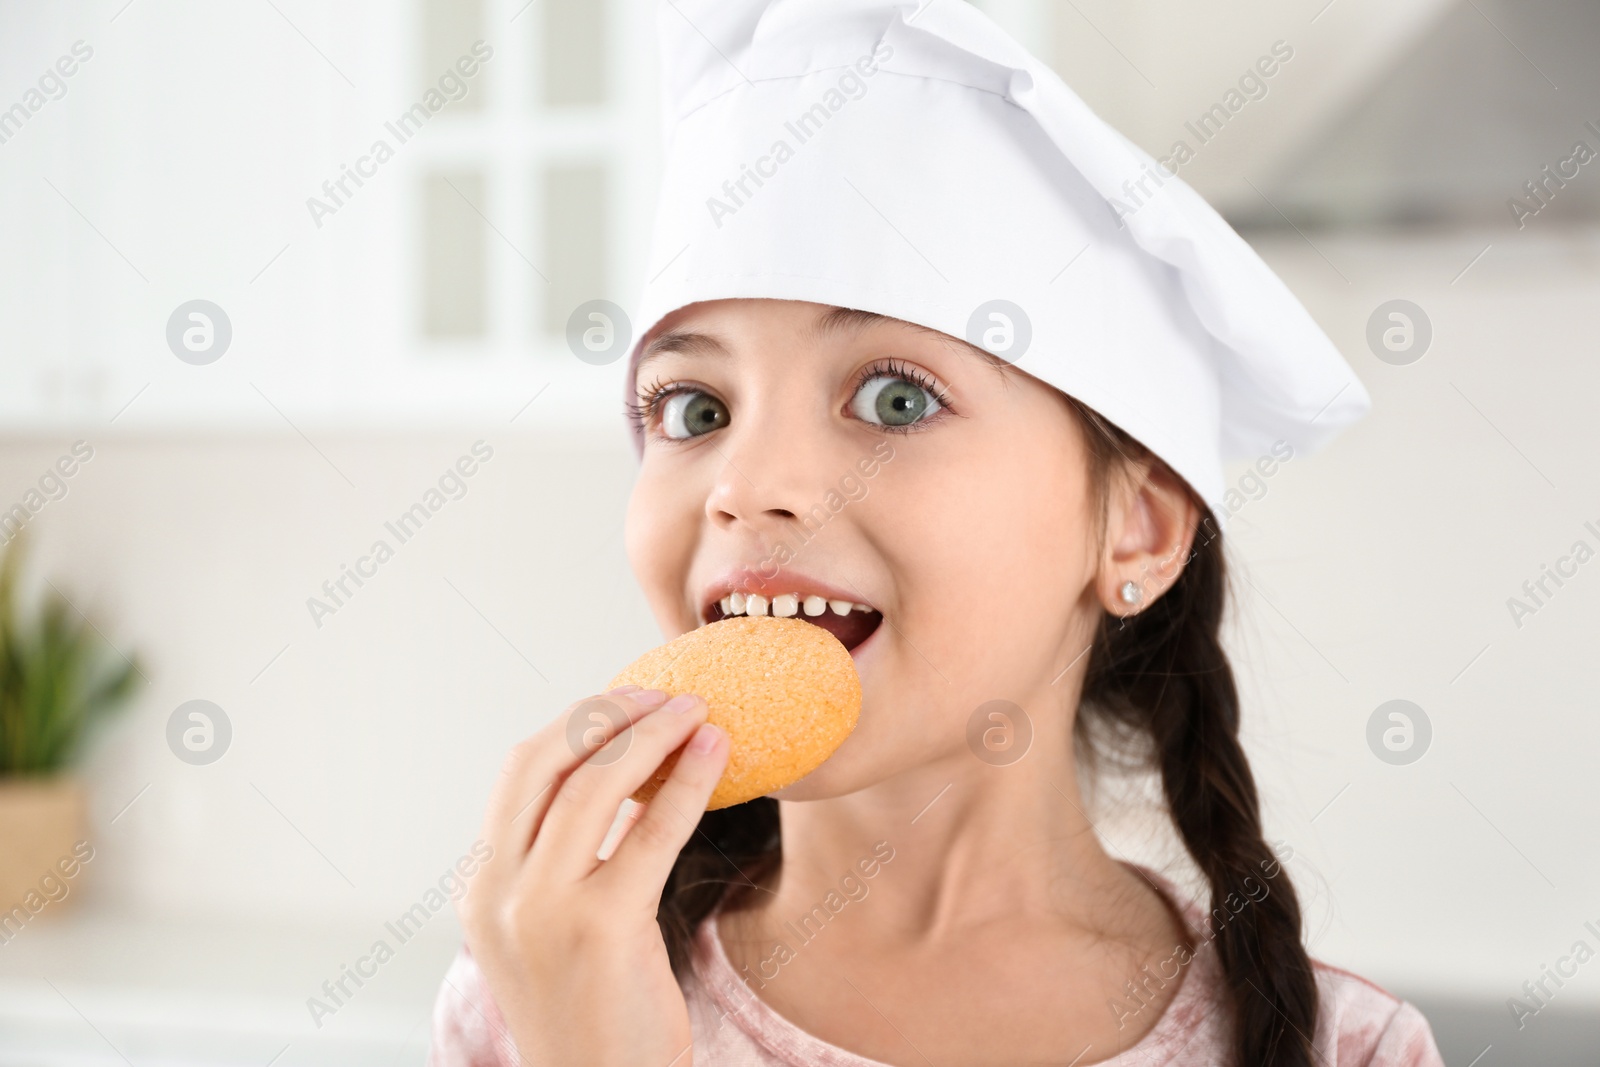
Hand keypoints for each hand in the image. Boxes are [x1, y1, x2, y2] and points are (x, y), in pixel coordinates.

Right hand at [457, 686, 728, 1066]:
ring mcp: (543, 910)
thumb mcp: (555, 934)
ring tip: (697, 712)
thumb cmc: (597, 1018)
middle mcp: (499, 894)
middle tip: (663, 695)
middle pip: (547, 763)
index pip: (520, 775)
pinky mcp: (600, 928)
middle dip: (609, 714)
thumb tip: (618, 783)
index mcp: (483, 891)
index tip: (626, 704)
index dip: (576, 725)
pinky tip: (717, 753)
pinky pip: (651, 830)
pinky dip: (688, 781)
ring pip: (594, 784)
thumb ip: (563, 867)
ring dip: (651, 734)